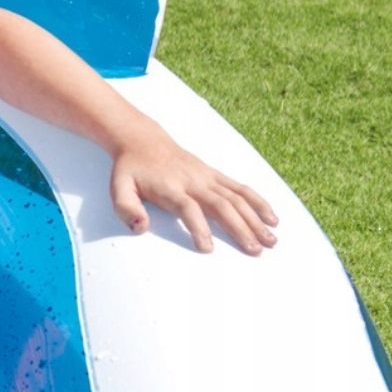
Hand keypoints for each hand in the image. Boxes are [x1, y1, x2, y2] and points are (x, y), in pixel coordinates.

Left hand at [109, 127, 278, 254]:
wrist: (141, 140)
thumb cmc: (130, 170)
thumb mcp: (118, 188)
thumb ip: (126, 208)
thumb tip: (139, 227)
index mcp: (170, 188)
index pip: (188, 208)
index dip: (198, 227)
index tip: (207, 248)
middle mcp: (193, 181)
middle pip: (221, 205)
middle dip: (239, 228)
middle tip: (255, 251)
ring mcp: (207, 176)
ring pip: (236, 198)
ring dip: (255, 219)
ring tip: (271, 240)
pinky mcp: (214, 174)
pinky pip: (240, 187)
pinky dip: (259, 201)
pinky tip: (273, 218)